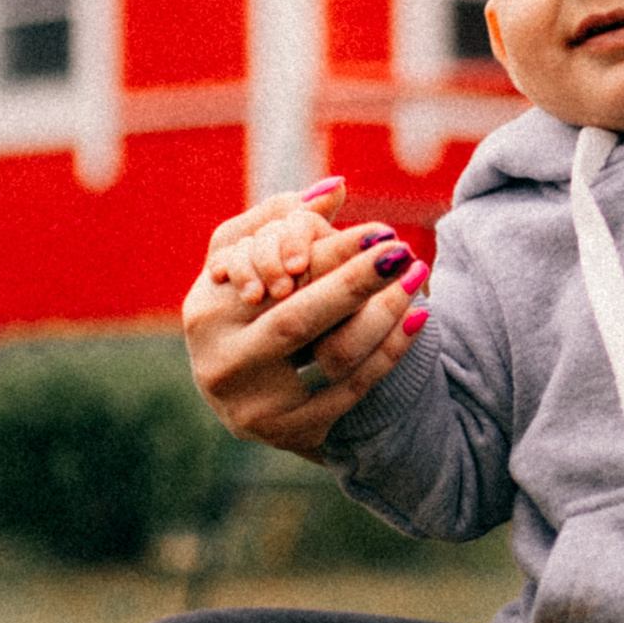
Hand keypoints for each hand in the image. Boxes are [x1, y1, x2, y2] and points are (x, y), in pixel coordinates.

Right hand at [184, 184, 429, 452]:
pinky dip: (390, 350)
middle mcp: (223, 362)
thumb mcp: (252, 257)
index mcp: (205, 310)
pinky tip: (417, 316)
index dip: (326, 250)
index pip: (269, 273)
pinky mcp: (292, 432)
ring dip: (383, 314)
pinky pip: (354, 387)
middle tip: (400, 251)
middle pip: (300, 317)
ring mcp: (256, 405)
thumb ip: (285, 217)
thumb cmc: (254, 308)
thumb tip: (335, 189)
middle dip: (356, 281)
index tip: (377, 231)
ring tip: (416, 276)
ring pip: (332, 356)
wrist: (254, 391)